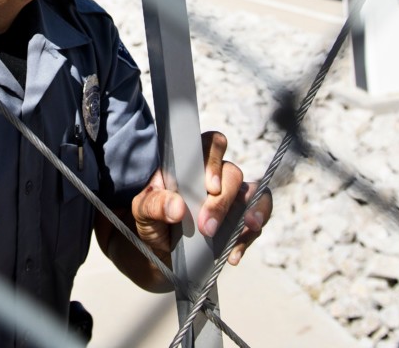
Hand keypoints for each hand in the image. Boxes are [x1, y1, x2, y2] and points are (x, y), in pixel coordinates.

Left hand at [130, 131, 271, 266]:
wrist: (162, 253)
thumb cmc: (153, 222)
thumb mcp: (143, 212)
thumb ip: (154, 204)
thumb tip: (177, 207)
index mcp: (191, 165)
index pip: (210, 145)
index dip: (215, 160)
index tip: (210, 186)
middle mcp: (216, 177)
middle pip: (232, 173)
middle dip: (223, 201)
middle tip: (207, 228)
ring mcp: (231, 198)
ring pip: (253, 192)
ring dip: (254, 209)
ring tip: (249, 226)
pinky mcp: (241, 221)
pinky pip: (255, 223)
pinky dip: (247, 238)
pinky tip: (233, 255)